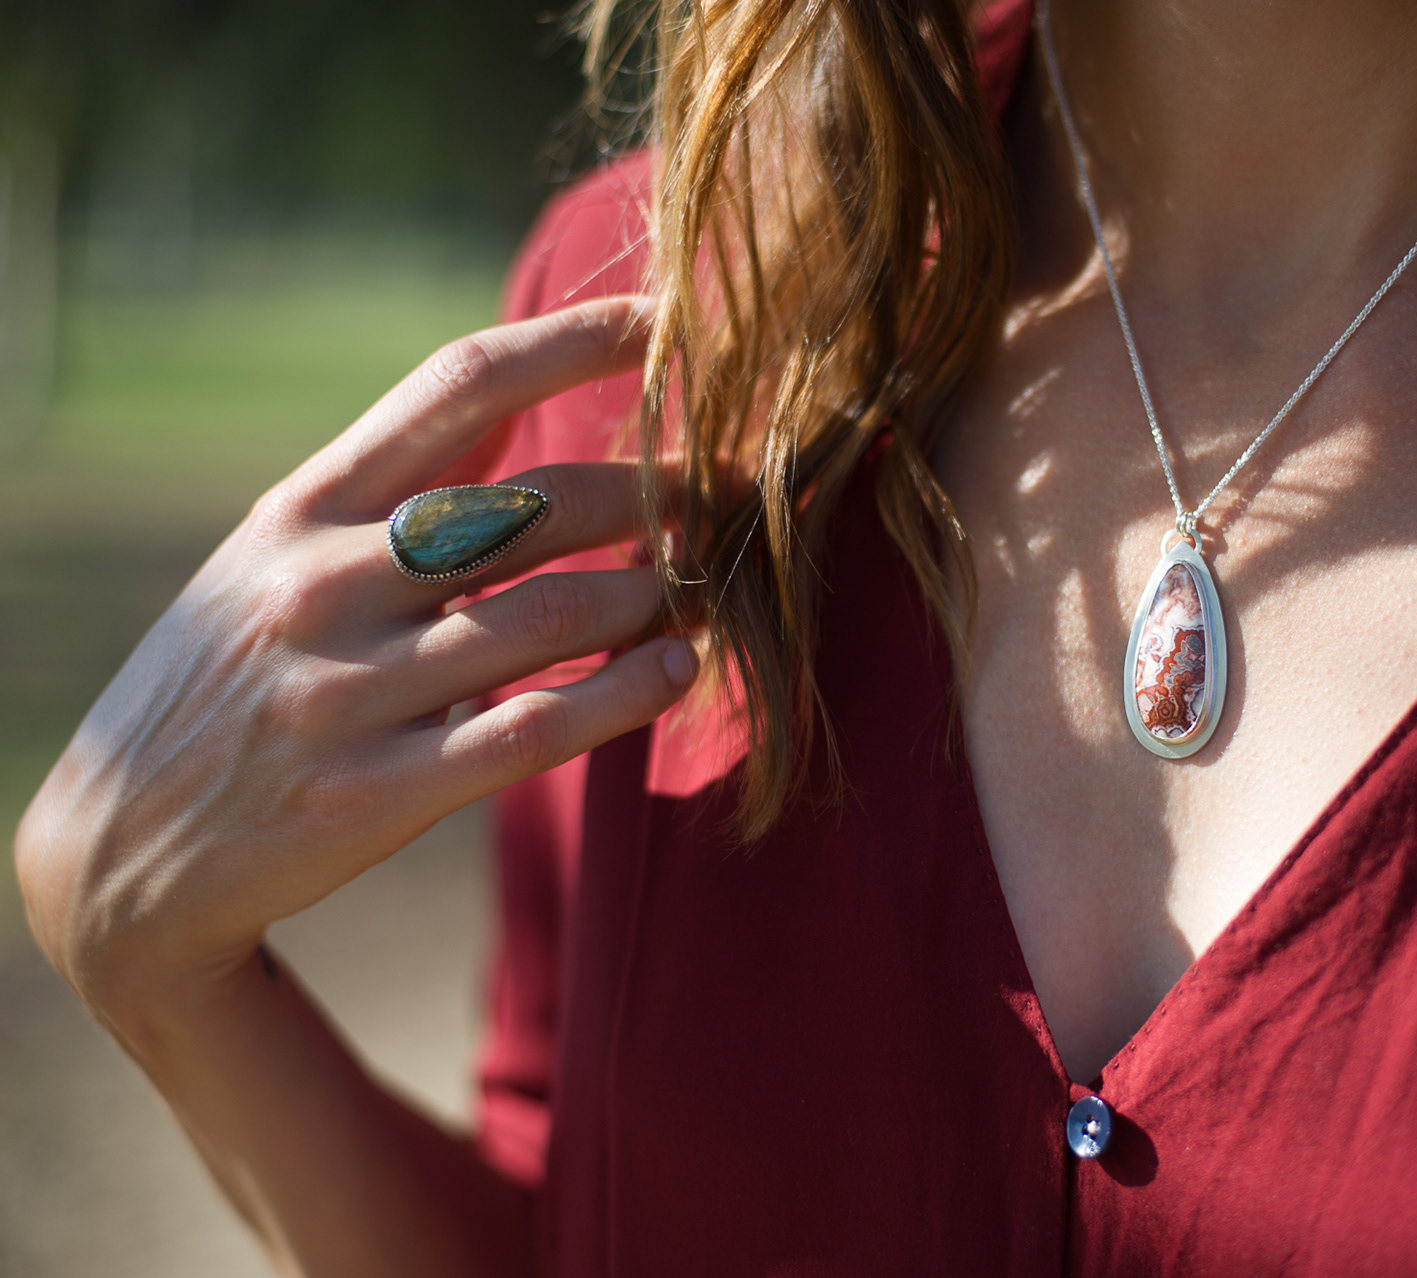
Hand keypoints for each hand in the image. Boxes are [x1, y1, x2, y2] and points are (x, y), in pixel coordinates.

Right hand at [14, 296, 687, 1028]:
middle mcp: (323, 583)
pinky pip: (539, 727)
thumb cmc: (228, 683)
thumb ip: (392, 484)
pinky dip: (630, 692)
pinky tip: (679, 672)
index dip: (578, 339)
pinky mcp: (376, 794)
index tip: (668, 320)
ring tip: (706, 591)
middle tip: (732, 494)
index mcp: (303, 508)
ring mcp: (348, 691)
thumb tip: (517, 386)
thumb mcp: (272, 557)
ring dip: (661, 595)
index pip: (459, 384)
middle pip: (542, 502)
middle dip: (663, 490)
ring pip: (558, 611)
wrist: (116, 857)